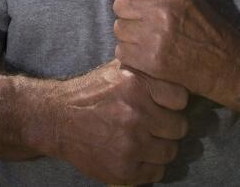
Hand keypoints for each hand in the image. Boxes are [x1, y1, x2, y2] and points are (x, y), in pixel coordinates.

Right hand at [44, 59, 187, 183]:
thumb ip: (145, 68)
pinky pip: (157, 172)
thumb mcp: (116, 69)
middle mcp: (136, 113)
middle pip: (179, 127)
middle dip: (169, 126)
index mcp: (136, 84)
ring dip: (161, 147)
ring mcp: (130, 143)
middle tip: (157, 125)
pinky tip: (138, 156)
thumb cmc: (90, 93)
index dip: (175, 102)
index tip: (166, 105)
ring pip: (170, 152)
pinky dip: (150, 166)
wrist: (57, 120)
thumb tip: (174, 68)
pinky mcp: (123, 168)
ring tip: (147, 141)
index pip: (181, 98)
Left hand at [113, 0, 233, 96]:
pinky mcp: (149, 61)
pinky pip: (121, 51)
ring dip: (129, 33)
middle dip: (130, 11)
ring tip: (147, 37)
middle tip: (145, 20)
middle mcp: (161, 10)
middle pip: (120, 3)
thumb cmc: (205, 26)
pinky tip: (147, 52)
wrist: (224, 62)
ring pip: (119, 28)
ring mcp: (153, 37)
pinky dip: (131, 53)